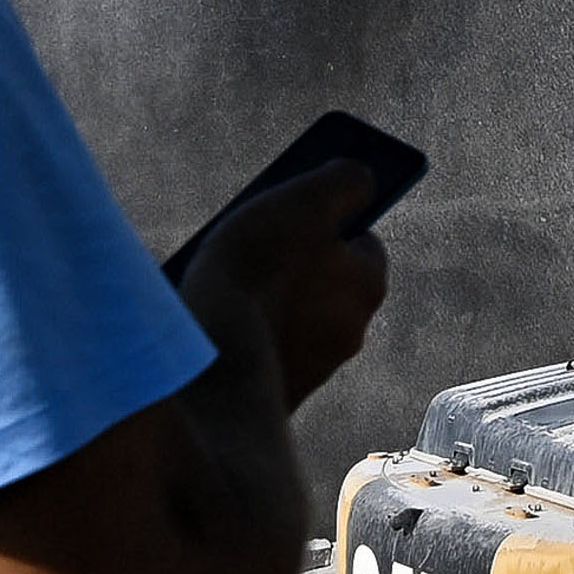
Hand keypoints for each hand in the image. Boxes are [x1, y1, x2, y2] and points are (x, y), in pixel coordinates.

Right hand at [177, 161, 393, 411]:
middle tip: (248, 234)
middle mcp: (350, 332)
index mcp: (367, 287)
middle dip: (289, 257)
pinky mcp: (271, 395)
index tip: (292, 206)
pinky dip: (240, 331)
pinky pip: (258, 348)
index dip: (324, 217)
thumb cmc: (259, 274)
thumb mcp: (305, 202)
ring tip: (217, 273)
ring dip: (260, 294)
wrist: (212, 372)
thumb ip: (343, 181)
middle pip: (321, 277)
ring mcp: (311, 368)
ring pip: (287, 314)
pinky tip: (206, 318)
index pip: (358, 239)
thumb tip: (361, 178)